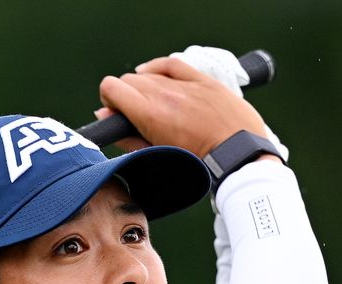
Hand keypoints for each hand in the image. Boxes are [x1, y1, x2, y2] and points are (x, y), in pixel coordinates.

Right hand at [95, 56, 270, 158]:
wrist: (237, 155)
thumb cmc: (197, 162)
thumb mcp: (156, 154)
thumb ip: (126, 135)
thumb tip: (103, 117)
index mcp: (149, 115)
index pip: (111, 88)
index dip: (109, 100)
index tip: (115, 112)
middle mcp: (164, 94)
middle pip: (128, 80)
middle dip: (125, 96)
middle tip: (134, 114)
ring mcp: (184, 85)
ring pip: (148, 74)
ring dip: (143, 87)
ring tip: (153, 105)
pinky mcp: (201, 80)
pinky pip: (172, 63)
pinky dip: (158, 67)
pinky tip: (154, 74)